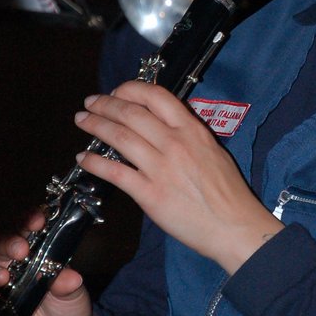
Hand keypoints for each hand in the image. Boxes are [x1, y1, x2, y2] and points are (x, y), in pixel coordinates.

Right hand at [0, 210, 97, 315]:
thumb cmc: (70, 308)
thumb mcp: (75, 295)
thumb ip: (70, 285)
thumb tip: (70, 277)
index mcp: (41, 251)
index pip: (31, 228)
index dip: (32, 219)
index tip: (38, 220)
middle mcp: (19, 262)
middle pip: (5, 243)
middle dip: (10, 243)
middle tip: (20, 250)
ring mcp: (5, 281)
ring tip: (4, 276)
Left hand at [74, 82, 282, 273]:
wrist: (234, 226)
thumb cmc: (228, 192)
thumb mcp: (212, 150)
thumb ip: (187, 135)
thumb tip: (161, 125)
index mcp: (192, 130)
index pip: (156, 97)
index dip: (130, 89)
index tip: (116, 91)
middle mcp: (174, 143)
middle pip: (131, 113)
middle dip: (105, 104)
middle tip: (91, 102)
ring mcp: (160, 168)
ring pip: (119, 137)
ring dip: (95, 125)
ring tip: (82, 120)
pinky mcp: (149, 194)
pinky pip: (115, 172)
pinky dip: (94, 163)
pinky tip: (83, 158)